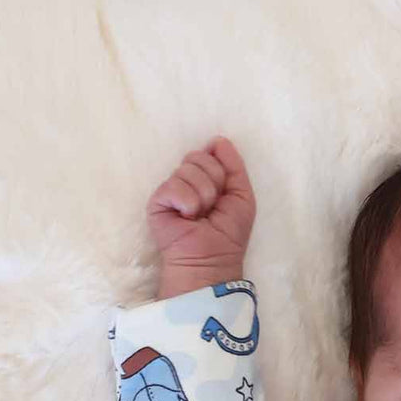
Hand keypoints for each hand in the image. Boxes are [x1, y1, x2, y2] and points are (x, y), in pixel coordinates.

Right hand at [148, 136, 256, 297]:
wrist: (210, 260)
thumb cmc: (228, 234)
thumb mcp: (242, 196)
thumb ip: (234, 166)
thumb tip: (218, 140)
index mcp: (206, 179)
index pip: (210, 154)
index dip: (221, 172)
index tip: (224, 195)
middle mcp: (188, 182)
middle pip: (198, 157)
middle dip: (211, 183)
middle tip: (211, 208)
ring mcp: (171, 191)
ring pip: (187, 170)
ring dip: (202, 196)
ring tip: (199, 216)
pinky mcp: (157, 201)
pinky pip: (173, 185)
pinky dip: (186, 203)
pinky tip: (186, 218)